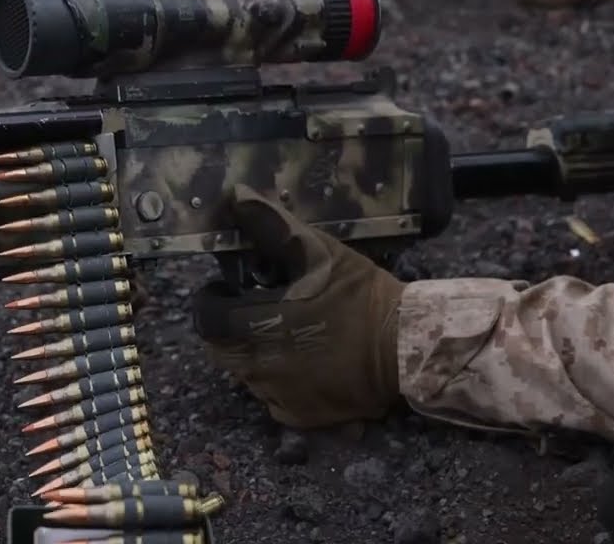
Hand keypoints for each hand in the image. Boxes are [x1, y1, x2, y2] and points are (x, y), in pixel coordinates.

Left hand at [191, 184, 404, 427]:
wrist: (407, 349)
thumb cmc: (361, 297)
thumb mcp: (317, 252)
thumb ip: (272, 226)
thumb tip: (236, 197)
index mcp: (258, 326)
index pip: (206, 317)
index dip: (212, 300)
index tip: (230, 289)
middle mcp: (260, 368)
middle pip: (220, 348)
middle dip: (229, 327)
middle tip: (258, 309)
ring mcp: (279, 396)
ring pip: (246, 374)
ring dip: (255, 353)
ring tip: (288, 333)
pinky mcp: (300, 417)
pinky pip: (273, 398)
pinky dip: (279, 381)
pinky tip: (305, 362)